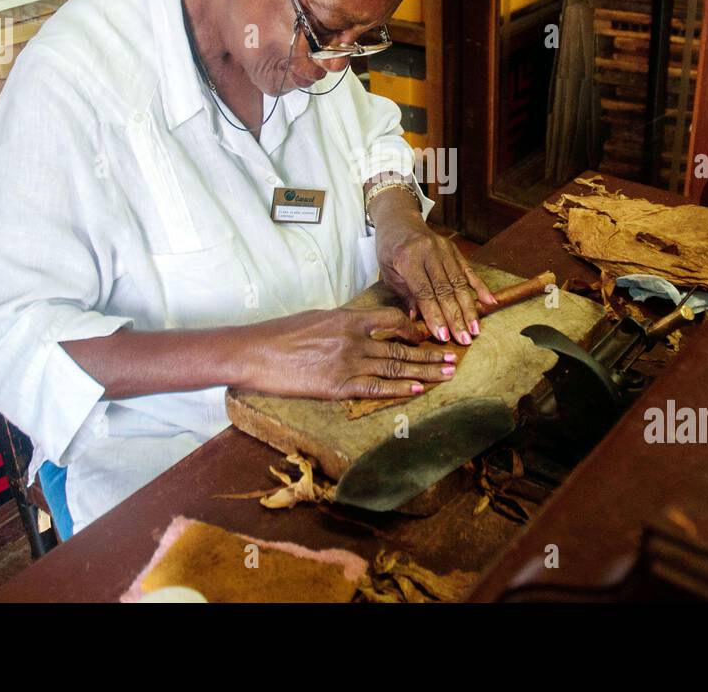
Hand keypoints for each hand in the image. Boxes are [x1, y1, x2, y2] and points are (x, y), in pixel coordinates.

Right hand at [242, 306, 459, 399]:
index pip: (392, 318)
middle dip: (429, 353)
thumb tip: (359, 328)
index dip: (412, 328)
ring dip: (424, 371)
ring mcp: (347, 363)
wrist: (255, 352)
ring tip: (446, 373)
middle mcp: (353, 339)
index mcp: (348, 318)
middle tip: (452, 357)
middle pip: (400, 346)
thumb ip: (342, 323)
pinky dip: (399, 388)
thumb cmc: (280, 334)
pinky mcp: (337, 386)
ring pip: (395, 366)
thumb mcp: (316, 318)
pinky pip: (375, 387)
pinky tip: (417, 389)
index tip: (424, 336)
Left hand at [371, 199, 496, 344]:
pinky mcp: (453, 249)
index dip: (435, 316)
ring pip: (459, 283)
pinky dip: (479, 287)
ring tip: (475, 329)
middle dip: (456, 318)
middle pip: (445, 290)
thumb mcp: (389, 273)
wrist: (398, 220)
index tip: (443, 336)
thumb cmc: (389, 250)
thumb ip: (406, 296)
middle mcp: (429, 253)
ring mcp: (443, 250)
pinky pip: (468, 270)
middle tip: (464, 339)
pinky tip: (489, 302)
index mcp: (408, 259)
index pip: (425, 292)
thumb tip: (417, 322)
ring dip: (469, 308)